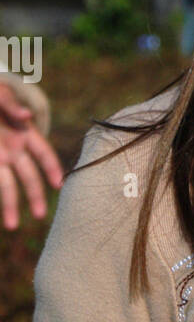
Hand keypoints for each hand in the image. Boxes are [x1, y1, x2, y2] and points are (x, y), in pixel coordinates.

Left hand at [0, 82, 63, 227]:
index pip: (43, 153)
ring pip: (6, 185)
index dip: (52, 168)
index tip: (59, 184)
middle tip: (40, 215)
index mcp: (24, 134)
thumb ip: (12, 106)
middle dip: (34, 196)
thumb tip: (27, 118)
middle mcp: (14, 150)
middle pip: (28, 176)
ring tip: (12, 226)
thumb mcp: (1, 95)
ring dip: (10, 205)